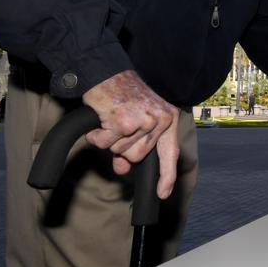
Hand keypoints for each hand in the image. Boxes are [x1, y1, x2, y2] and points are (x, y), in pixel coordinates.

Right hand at [82, 70, 179, 198]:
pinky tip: (101, 121)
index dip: (167, 176)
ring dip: (111, 140)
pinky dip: (97, 136)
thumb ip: (134, 146)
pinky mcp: (122, 123)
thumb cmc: (123, 96)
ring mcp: (142, 121)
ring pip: (121, 152)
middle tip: (119, 128)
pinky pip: (105, 144)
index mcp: (168, 118)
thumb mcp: (137, 120)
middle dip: (123, 148)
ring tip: (112, 120)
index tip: (163, 193)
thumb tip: (122, 169)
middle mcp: (159, 120)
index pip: (170, 153)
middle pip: (138, 156)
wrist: (106, 73)